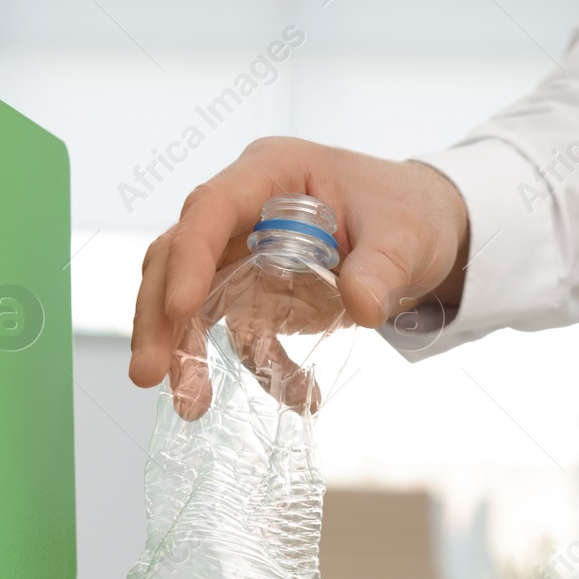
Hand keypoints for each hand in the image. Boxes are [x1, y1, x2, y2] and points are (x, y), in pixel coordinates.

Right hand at [129, 137, 470, 395]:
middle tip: (149, 375)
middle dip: (160, 317)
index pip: (212, 208)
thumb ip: (383, 268)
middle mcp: (245, 209)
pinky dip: (264, 368)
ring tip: (191, 406)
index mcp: (272, 172)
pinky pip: (245, 334)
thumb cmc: (410, 212)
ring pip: (194, 301)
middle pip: (179, 257)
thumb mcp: (407, 235)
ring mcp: (246, 253)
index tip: (180, 308)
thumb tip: (363, 307)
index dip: (191, 257)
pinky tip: (299, 398)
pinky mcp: (261, 293)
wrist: (429, 232)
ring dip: (187, 353)